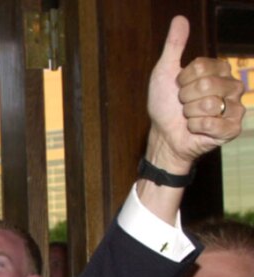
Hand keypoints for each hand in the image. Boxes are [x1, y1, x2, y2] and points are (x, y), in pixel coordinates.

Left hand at [146, 16, 244, 172]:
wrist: (163, 135)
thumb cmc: (165, 104)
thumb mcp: (164, 72)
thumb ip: (174, 46)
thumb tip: (179, 19)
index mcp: (220, 71)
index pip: (201, 67)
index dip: (183, 80)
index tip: (179, 87)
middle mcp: (233, 87)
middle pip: (206, 85)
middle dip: (185, 98)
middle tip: (183, 105)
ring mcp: (235, 108)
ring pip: (208, 104)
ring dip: (189, 114)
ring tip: (189, 117)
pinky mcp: (232, 129)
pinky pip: (211, 124)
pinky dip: (195, 127)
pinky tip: (196, 129)